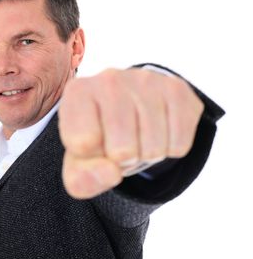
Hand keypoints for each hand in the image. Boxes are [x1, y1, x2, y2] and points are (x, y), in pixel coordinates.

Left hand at [58, 68, 203, 198]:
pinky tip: (158, 130)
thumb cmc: (98, 137)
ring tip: (136, 136)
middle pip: (123, 150)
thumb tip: (111, 173)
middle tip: (118, 143)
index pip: (83, 143)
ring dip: (146, 155)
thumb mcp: (78, 162)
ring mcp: (145, 80)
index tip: (92, 143)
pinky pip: (179, 144)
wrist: (129, 108)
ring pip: (153, 149)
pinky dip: (169, 149)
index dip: (91, 157)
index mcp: (78, 92)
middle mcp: (109, 79)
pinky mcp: (176, 89)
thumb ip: (81, 179)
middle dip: (122, 160)